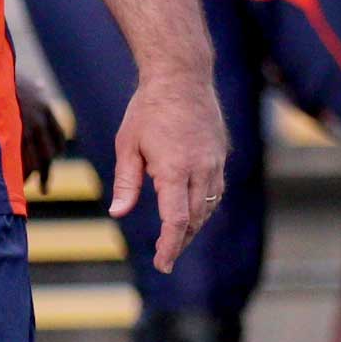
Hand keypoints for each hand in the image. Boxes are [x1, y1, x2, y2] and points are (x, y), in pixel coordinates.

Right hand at [12, 79, 71, 190]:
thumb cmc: (0, 77)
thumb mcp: (21, 79)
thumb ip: (32, 86)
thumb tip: (40, 85)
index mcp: (44, 108)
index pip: (57, 134)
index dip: (57, 147)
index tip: (55, 156)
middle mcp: (40, 121)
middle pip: (49, 151)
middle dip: (47, 169)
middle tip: (45, 184)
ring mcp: (26, 129)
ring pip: (38, 160)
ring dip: (39, 176)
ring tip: (38, 189)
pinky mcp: (13, 135)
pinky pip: (22, 161)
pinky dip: (23, 174)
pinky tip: (20, 184)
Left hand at [111, 73, 229, 271]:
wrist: (181, 78)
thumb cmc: (148, 110)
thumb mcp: (127, 145)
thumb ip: (127, 181)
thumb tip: (120, 213)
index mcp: (175, 169)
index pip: (175, 220)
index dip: (170, 245)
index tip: (163, 263)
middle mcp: (201, 168)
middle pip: (194, 218)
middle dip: (180, 241)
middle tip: (165, 258)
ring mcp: (215, 161)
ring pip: (208, 206)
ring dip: (193, 226)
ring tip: (176, 240)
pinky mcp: (220, 155)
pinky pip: (216, 190)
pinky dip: (204, 207)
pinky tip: (192, 212)